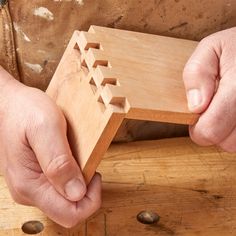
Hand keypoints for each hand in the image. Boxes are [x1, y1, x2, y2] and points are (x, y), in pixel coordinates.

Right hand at [0, 67, 100, 226]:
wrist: (10, 104)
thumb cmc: (25, 111)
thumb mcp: (46, 128)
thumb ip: (59, 162)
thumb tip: (76, 193)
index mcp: (30, 184)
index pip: (69, 214)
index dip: (90, 199)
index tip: (94, 173)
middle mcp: (29, 190)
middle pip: (69, 208)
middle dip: (86, 190)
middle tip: (88, 162)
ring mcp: (32, 184)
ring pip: (66, 198)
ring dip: (79, 181)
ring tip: (78, 157)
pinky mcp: (36, 177)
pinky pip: (60, 186)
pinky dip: (72, 175)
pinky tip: (72, 157)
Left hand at [183, 27, 235, 151]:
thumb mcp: (211, 48)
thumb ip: (197, 74)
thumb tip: (195, 106)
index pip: (211, 130)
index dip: (198, 129)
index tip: (197, 115)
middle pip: (227, 143)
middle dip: (214, 130)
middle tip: (213, 109)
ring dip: (228, 132)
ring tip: (227, 107)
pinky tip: (234, 111)